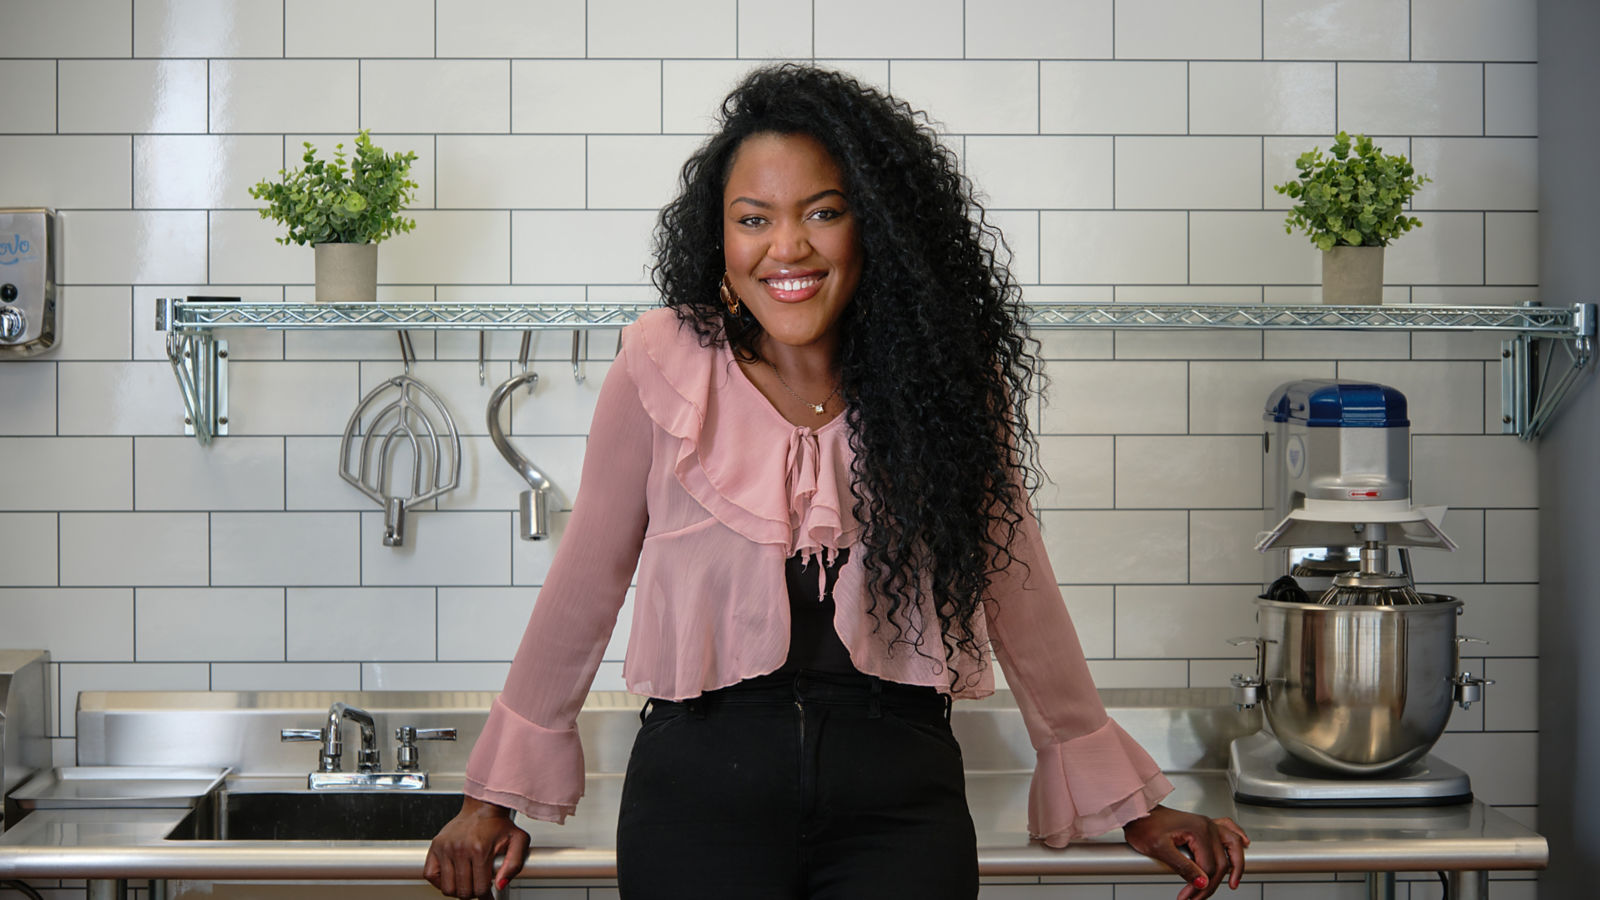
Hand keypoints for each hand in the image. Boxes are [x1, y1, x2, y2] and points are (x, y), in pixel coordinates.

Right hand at [424, 797, 529, 898]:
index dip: (486, 896)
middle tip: (478, 886)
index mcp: (480, 849)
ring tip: (467, 882)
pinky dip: (440, 882)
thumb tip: (500, 885)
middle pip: (463, 891)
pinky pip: (430, 875)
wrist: (482, 807)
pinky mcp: (435, 847)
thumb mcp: (518, 841)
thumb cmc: (499, 824)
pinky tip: (453, 876)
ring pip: (447, 888)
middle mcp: (460, 848)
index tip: (488, 895)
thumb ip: (514, 864)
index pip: (480, 888)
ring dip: (458, 890)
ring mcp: (445, 848)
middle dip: (473, 893)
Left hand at [1122, 804, 1248, 899]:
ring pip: (1232, 846)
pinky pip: (1228, 829)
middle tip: (1196, 899)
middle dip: (1210, 885)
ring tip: (1234, 883)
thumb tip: (1201, 882)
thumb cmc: (1143, 825)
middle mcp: (1207, 826)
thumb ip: (1183, 866)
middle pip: (1220, 862)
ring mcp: (1207, 824)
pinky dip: (1238, 838)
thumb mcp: (1159, 848)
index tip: (1187, 898)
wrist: (1136, 811)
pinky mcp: (1203, 824)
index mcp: (1198, 830)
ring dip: (1236, 866)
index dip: (1199, 886)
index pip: (1208, 867)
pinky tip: (1245, 844)